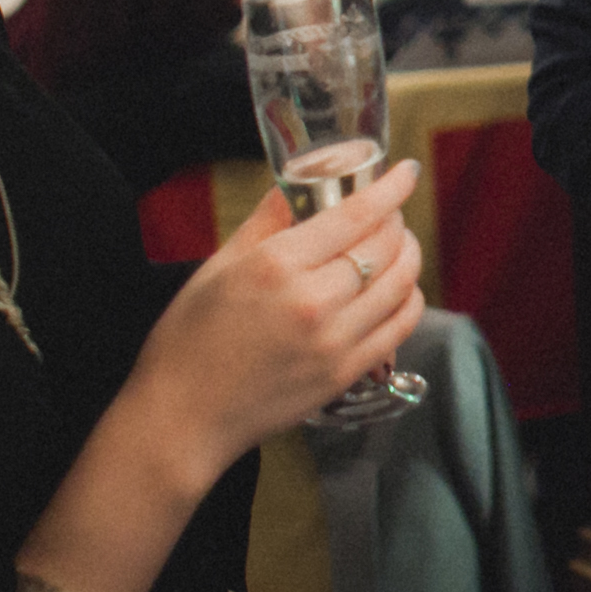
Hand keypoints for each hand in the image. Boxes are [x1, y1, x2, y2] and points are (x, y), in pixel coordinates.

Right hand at [127, 163, 426, 477]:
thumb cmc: (189, 340)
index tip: (406, 172)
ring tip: (398, 246)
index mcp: (277, 264)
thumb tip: (298, 184)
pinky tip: (399, 290)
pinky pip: (400, 326)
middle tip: (389, 213)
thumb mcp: (219, 265)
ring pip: (402, 283)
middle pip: (387, 244)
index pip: (357, 214)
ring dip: (409, 256)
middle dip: (396, 220)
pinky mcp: (344, 374)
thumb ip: (267, 220)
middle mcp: (313, 300)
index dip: (391, 187)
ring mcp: (334, 341)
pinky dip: (409, 299)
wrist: (181, 419)